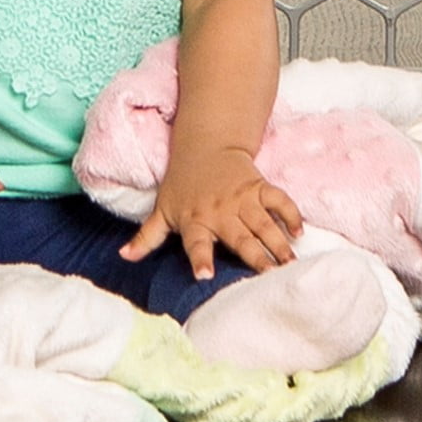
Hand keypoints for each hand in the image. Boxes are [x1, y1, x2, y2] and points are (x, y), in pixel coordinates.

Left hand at [119, 144, 302, 278]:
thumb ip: (147, 237)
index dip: (200, 258)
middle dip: (256, 258)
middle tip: (270, 277)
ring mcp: (242, 199)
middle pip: (240, 239)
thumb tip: (124, 257)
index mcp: (195, 221)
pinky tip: (298, 232)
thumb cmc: (183, 183)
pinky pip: (278, 200)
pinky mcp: (259, 186)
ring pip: (263, 224)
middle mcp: (220, 212)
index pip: (196, 243)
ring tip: (290, 265)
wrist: (205, 143)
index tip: (204, 275)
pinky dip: (290, 214)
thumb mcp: (163, 209)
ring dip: (278, 245)